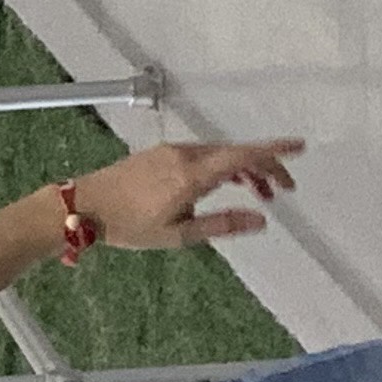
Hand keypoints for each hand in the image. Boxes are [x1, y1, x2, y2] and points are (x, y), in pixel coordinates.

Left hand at [65, 138, 302, 250]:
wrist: (81, 207)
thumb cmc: (127, 225)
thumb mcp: (178, 234)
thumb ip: (221, 225)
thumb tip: (261, 220)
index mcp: (191, 175)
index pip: (242, 156)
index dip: (274, 151)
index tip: (300, 147)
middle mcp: (183, 156)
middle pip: (235, 153)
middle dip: (264, 167)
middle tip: (282, 190)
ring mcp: (170, 151)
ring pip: (218, 154)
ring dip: (242, 169)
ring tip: (258, 193)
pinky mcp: (159, 153)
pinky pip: (201, 154)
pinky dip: (221, 166)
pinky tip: (224, 183)